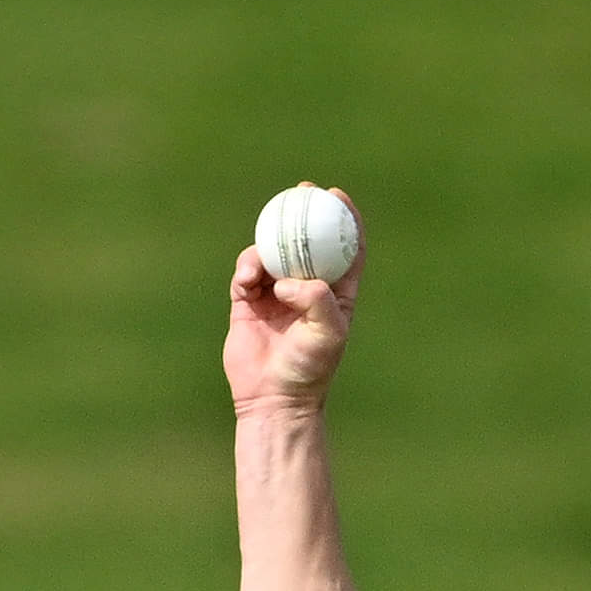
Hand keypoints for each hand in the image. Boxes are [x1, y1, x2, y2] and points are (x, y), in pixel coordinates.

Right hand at [223, 213, 356, 412]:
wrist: (273, 398)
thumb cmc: (309, 370)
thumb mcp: (327, 334)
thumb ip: (317, 300)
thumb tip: (289, 280)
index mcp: (335, 294)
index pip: (345, 248)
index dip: (345, 219)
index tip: (338, 196)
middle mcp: (306, 289)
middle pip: (307, 240)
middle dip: (304, 212)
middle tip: (301, 191)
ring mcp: (275, 293)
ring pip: (272, 252)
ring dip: (267, 246)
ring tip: (262, 262)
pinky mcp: (247, 302)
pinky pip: (246, 272)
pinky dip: (246, 269)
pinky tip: (247, 280)